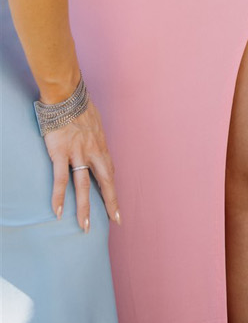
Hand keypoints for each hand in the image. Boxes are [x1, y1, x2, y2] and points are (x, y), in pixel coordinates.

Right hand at [44, 99, 119, 231]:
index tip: (115, 204)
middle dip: (110, 202)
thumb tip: (96, 144)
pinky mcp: (61, 153)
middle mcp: (93, 152)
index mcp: (101, 145)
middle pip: (105, 181)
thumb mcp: (96, 124)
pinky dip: (59, 196)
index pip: (109, 172)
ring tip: (85, 226)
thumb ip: (95, 138)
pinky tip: (57, 212)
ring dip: (84, 208)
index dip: (112, 189)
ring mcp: (78, 153)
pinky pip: (60, 179)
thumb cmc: (80, 107)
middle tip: (115, 220)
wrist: (66, 96)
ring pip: (83, 185)